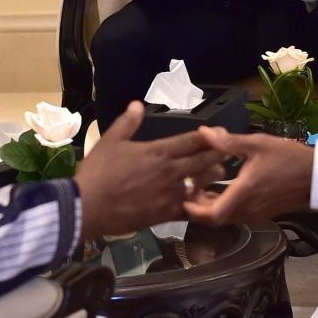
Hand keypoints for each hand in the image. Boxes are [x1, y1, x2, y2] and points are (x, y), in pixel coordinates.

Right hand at [75, 102, 225, 240]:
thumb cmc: (98, 172)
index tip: (223, 133)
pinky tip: (208, 202)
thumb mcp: (110, 141)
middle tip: (229, 152)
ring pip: (204, 184)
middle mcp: (171, 171)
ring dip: (213, 178)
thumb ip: (127, 122)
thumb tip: (137, 104)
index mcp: (159, 151)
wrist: (88, 207)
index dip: (211, 136)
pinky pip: (193, 209)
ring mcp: (171, 193)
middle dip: (219, 155)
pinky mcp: (168, 214)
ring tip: (219, 174)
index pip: (193, 140)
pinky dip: (202, 204)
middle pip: (205, 161)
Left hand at [184, 127, 314, 223]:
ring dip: (212, 208)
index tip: (184, 199)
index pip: (213, 214)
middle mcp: (249, 208)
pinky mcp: (262, 215)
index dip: (194, 210)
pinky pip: (237, 216)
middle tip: (189, 191)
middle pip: (215, 219)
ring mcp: (256, 214)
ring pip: (226, 219)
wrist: (316, 175)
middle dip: (199, 207)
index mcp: (245, 191)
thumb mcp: (257, 144)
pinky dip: (225, 208)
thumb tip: (204, 133)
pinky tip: (222, 192)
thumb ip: (228, 142)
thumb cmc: (290, 158)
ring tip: (203, 189)